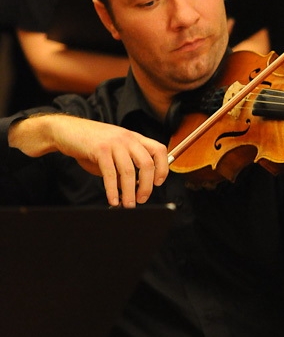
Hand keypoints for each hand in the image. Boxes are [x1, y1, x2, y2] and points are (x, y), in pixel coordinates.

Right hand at [9, 114, 168, 207]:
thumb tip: (130, 190)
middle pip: (146, 163)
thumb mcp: (113, 153)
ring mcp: (114, 143)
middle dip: (146, 185)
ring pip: (129, 171)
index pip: (158, 150)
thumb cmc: (91, 143)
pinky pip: (110, 173)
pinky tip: (112, 199)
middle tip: (141, 199)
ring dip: (130, 192)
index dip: (162, 167)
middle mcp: (127, 138)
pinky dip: (112, 190)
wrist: (68, 131)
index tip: (158, 183)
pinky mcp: (99, 149)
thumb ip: (123, 168)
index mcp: (134, 138)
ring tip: (128, 205)